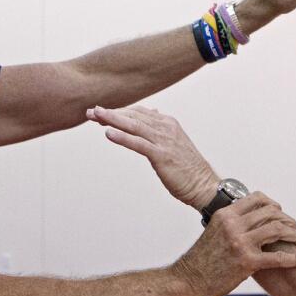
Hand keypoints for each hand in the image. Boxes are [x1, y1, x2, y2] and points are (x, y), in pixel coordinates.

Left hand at [87, 105, 218, 208]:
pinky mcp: (162, 155)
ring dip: (112, 120)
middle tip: (91, 112)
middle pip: (133, 116)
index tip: (101, 112)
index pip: (139, 112)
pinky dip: (122, 137)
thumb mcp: (175, 142)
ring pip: (134, 126)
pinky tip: (108, 133)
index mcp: (168, 123)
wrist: (204, 184)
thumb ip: (161, 128)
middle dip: (111, 113)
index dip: (119, 111)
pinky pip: (138, 143)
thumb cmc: (188, 167)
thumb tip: (152, 113)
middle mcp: (166, 127)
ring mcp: (164, 141)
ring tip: (95, 116)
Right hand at [170, 193, 295, 295]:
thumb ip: (231, 223)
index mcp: (225, 214)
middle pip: (271, 212)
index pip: (257, 198)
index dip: (273, 204)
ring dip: (295, 235)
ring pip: (277, 230)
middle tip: (294, 228)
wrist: (186, 282)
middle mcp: (233, 225)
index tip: (280, 212)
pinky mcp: (247, 263)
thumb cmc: (199, 261)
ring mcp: (240, 243)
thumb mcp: (213, 232)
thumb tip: (248, 220)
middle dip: (287, 219)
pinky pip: (279, 258)